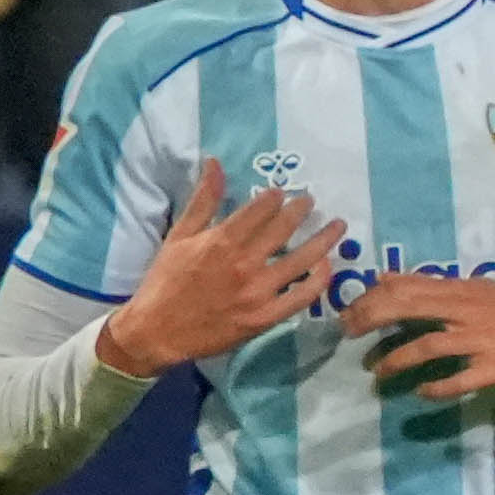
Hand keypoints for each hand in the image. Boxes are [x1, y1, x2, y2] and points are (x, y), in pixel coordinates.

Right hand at [101, 173, 338, 373]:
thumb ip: (202, 200)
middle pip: (285, 229)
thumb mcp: (179, 236)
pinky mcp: (266, 317)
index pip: (260, 210)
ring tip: (338, 225)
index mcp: (222, 241)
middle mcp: (244, 263)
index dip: (276, 198)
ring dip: (325, 239)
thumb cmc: (165, 281)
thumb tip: (215, 163)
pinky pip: (303, 295)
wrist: (156, 331)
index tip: (283, 193)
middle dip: (302, 209)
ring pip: (304, 259)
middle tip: (311, 200)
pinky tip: (327, 265)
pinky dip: (320, 279)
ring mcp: (259, 291)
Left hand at [349, 272, 494, 410]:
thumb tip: (383, 277)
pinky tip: (423, 392)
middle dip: (372, 320)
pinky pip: (461, 380)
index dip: (370, 298)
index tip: (349, 314)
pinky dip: (438, 388)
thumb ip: (427, 284)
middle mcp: (465, 311)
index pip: (404, 287)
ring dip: (397, 359)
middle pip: (408, 308)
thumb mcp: (471, 287)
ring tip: (379, 372)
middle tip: (348, 336)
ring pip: (429, 346)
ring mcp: (481, 340)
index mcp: (458, 290)